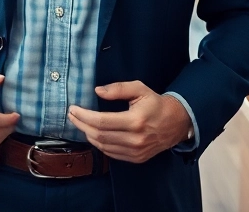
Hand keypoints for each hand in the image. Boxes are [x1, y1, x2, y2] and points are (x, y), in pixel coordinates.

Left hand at [67, 81, 192, 163]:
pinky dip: (99, 144)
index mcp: (135, 121)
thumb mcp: (139, 88)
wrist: (176, 123)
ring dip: (88, 135)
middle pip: (99, 135)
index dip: (84, 116)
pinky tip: (93, 134)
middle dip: (81, 125)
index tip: (73, 109)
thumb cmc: (156, 104)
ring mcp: (136, 151)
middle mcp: (135, 139)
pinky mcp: (136, 158)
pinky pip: (111, 154)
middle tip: (72, 115)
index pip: (101, 121)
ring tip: (80, 123)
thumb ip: (118, 88)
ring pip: (103, 146)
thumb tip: (97, 91)